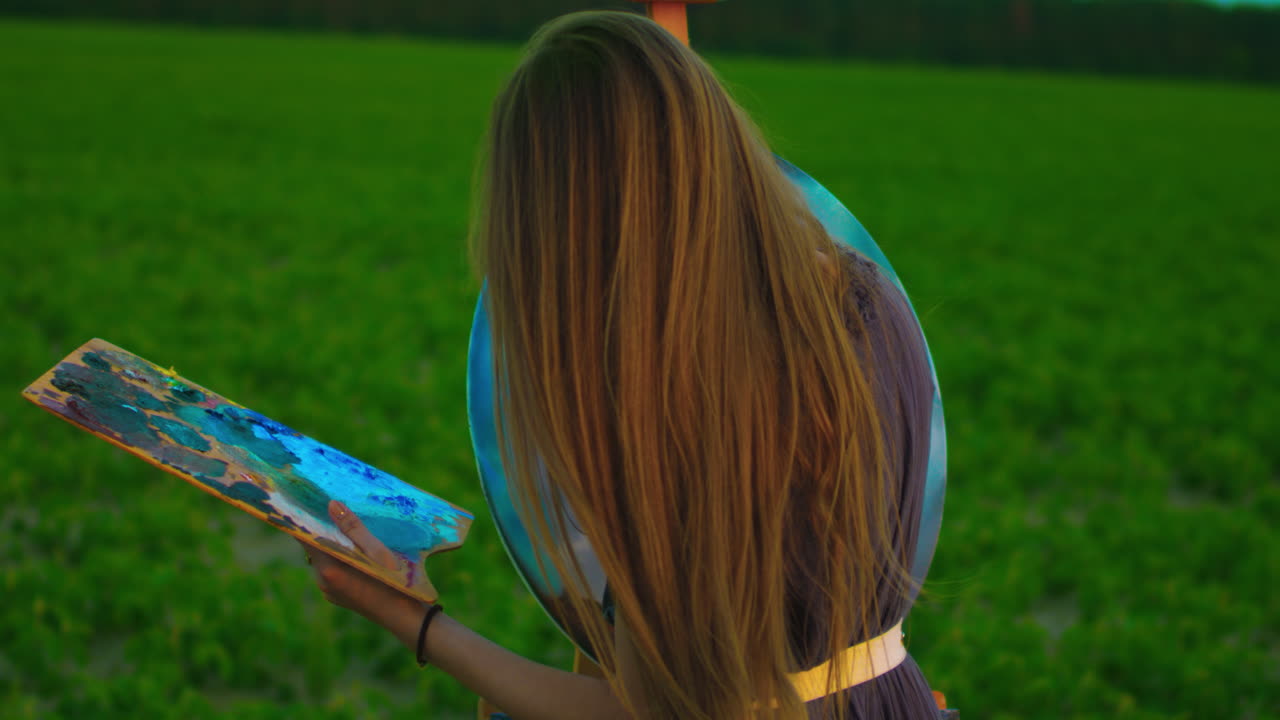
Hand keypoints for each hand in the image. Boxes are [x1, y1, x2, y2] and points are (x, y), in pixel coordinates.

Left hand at [301, 500, 428, 635]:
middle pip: (314, 547)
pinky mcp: (338, 597)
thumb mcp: (376, 551)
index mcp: (328, 568)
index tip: (308, 501)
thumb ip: (352, 528)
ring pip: (324, 560)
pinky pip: (333, 571)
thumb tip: (331, 504)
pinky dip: (340, 559)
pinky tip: (358, 555)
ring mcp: (329, 591)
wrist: (405, 618)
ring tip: (350, 531)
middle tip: (336, 511)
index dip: (305, 518)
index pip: (304, 536)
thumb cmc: (395, 582)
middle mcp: (323, 581)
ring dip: (333, 545)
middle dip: (323, 530)